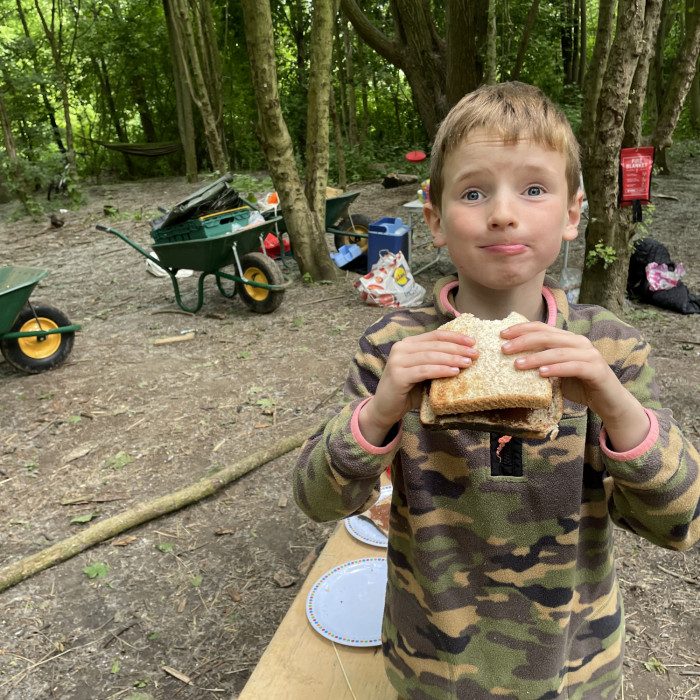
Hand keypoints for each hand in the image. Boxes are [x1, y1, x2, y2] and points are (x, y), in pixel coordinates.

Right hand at [359, 330, 476, 445]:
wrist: (385, 408)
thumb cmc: (408, 391)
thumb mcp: (423, 372)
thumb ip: (436, 362)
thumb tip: (465, 356)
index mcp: (408, 344)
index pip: (435, 335)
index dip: (454, 337)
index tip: (472, 341)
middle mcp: (400, 348)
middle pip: (434, 345)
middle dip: (457, 348)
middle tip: (475, 353)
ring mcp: (397, 361)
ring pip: (430, 356)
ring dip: (451, 359)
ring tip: (468, 363)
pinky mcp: (398, 376)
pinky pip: (424, 371)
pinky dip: (440, 370)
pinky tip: (454, 372)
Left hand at [500, 322, 648, 450]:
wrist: (608, 402)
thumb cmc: (579, 385)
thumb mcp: (555, 372)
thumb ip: (541, 363)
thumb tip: (511, 361)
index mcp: (568, 339)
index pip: (542, 328)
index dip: (522, 328)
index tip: (502, 334)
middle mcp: (579, 343)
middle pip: (548, 336)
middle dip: (523, 341)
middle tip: (504, 349)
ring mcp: (590, 355)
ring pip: (558, 351)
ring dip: (536, 357)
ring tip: (517, 364)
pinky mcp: (596, 370)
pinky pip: (573, 367)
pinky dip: (556, 368)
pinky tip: (541, 373)